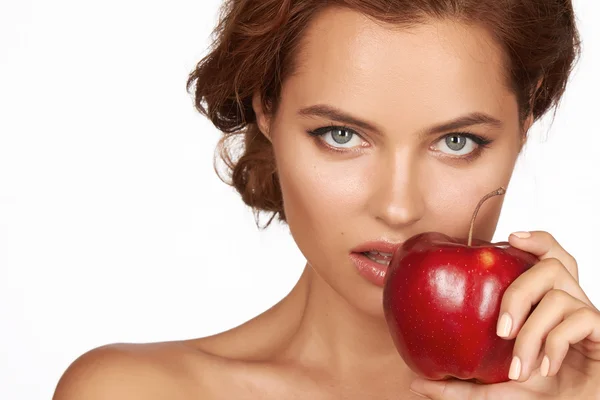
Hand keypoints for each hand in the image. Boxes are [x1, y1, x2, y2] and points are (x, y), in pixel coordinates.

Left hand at [408, 231, 599, 399]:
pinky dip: (555, 343)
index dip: (537, 239)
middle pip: (553, 265)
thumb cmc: (540, 398)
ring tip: (520, 365)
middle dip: (519, 293)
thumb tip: (416, 382)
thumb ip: (458, 387)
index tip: (511, 237)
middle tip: (499, 330)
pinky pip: (581, 319)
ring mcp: (588, 317)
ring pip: (560, 295)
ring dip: (533, 332)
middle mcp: (569, 303)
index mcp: (546, 304)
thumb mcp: (493, 391)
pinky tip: (545, 369)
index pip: (549, 256)